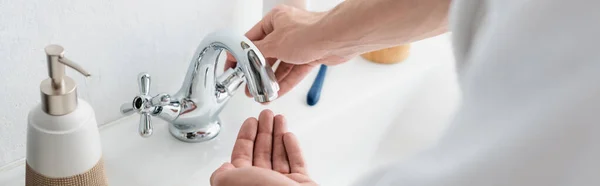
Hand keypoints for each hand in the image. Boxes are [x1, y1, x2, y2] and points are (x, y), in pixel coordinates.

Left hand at [210, 110, 315, 185]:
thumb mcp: (229, 182)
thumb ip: (221, 173)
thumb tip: (222, 169)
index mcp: (243, 185)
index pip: (242, 157)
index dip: (245, 137)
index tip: (250, 122)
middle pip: (261, 153)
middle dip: (263, 131)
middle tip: (266, 115)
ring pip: (279, 155)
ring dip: (278, 135)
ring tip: (279, 119)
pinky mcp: (301, 185)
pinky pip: (296, 163)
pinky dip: (293, 148)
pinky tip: (289, 137)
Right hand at [225, 5, 354, 97]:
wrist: (338, 38)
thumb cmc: (310, 32)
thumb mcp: (274, 43)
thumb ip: (256, 51)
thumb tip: (244, 55)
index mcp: (275, 20)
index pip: (251, 38)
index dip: (240, 53)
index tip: (232, 65)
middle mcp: (287, 30)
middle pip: (267, 54)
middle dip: (257, 71)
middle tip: (248, 84)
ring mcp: (299, 44)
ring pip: (281, 65)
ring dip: (271, 80)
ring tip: (261, 92)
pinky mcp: (310, 56)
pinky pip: (293, 72)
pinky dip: (285, 82)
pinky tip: (276, 92)